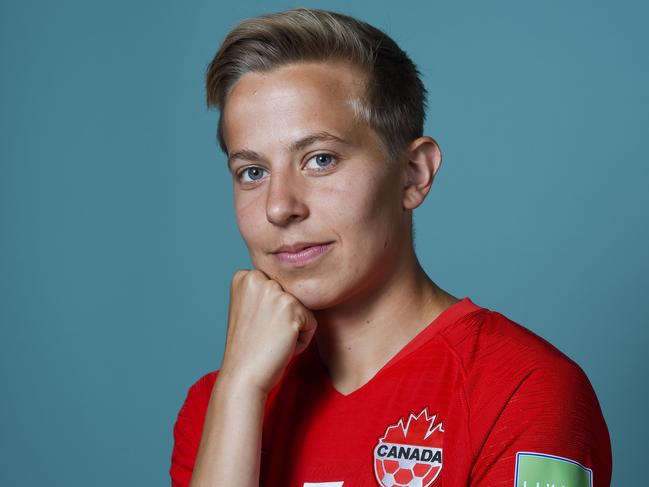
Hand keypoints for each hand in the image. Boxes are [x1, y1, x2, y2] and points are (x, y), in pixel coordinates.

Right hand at [219, 269, 317, 394]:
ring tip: (271, 340)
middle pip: (292, 296)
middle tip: (263, 335)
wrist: (242, 376)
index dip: (270, 312)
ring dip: (293, 329)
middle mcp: (257, 278)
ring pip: (303, 308)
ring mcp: (274, 291)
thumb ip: (265, 292)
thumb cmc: (248, 349)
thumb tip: (296, 281)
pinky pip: (311, 323)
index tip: (254, 327)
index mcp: (244, 277)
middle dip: (283, 319)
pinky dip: (302, 340)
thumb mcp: (249, 310)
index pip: (279, 288)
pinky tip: (280, 346)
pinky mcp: (291, 308)